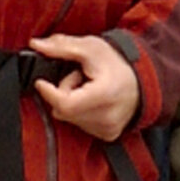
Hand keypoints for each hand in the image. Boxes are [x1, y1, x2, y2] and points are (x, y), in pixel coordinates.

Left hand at [27, 32, 141, 142]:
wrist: (143, 79)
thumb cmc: (118, 62)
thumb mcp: (90, 48)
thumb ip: (61, 47)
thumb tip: (36, 45)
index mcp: (104, 95)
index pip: (64, 103)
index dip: (48, 92)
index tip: (42, 82)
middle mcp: (107, 116)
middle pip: (64, 111)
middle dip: (63, 93)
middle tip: (78, 78)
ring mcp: (108, 129)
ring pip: (69, 119)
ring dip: (71, 103)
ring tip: (88, 88)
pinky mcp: (108, 135)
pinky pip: (80, 125)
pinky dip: (80, 112)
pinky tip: (93, 100)